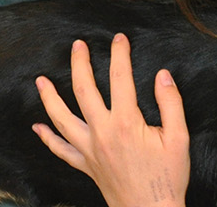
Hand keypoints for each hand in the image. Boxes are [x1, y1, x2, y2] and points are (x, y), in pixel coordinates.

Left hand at [34, 34, 189, 206]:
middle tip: (78, 46)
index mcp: (126, 122)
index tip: (119, 39)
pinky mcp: (86, 165)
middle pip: (83, 90)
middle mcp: (102, 133)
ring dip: (49, 98)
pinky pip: (61, 150)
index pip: (120, 78)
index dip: (119, 54)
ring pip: (62, 118)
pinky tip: (37, 127)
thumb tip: (162, 76)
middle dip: (79, 64)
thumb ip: (170, 103)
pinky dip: (47, 138)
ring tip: (40, 80)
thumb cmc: (167, 177)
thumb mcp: (179, 138)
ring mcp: (90, 150)